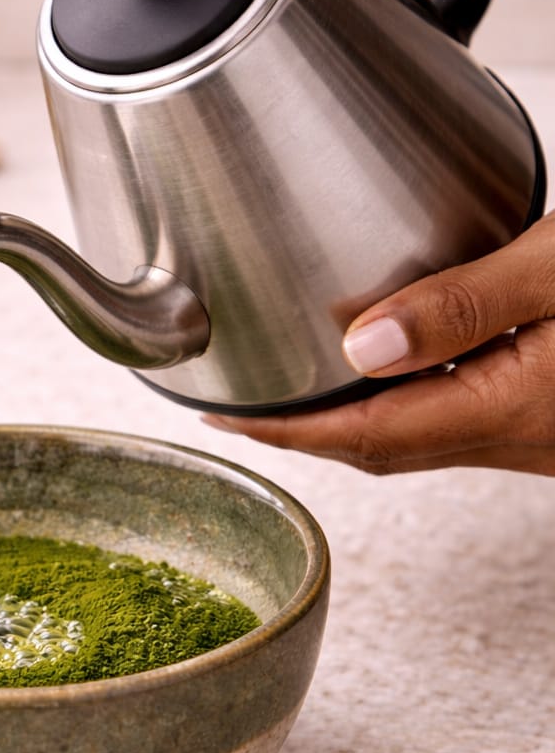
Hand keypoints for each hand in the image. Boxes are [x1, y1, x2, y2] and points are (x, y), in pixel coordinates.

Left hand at [204, 212, 554, 474]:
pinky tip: (393, 360)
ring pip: (419, 438)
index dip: (287, 430)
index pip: (366, 435)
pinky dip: (404, 398)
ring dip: (353, 417)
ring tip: (299, 384)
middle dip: (305, 431)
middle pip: (383, 448)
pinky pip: (458, 419)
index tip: (228, 415)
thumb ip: (462, 304)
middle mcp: (519, 439)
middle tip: (242, 406)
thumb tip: (361, 342)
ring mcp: (536, 436)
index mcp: (508, 410)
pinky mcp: (549, 418)